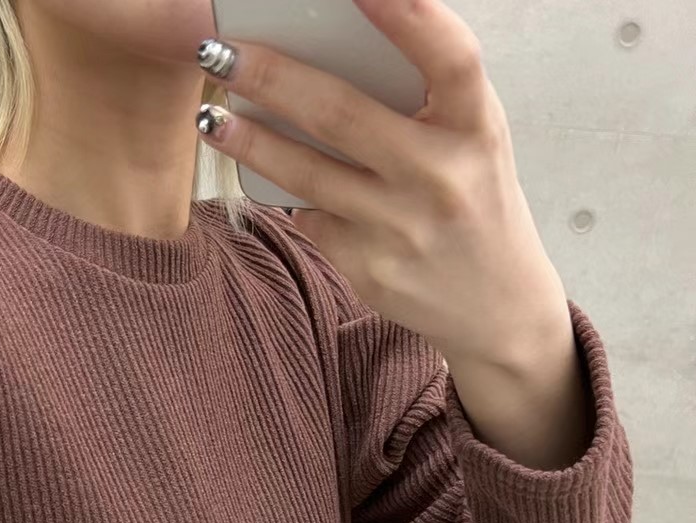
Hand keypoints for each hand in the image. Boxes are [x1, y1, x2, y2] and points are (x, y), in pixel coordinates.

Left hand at [196, 0, 570, 370]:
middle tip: (222, 51)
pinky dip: (287, 194)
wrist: (497, 305)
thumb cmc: (474, 198)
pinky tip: (266, 174)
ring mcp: (401, 228)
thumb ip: (425, 91)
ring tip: (213, 115)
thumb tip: (332, 41)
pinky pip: (312, 218)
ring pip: (306, 174)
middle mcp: (441, 177)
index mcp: (476, 126)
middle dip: (271, 76)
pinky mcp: (370, 270)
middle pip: (341, 114)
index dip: (406, 14)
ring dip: (250, 140)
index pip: (449, 56)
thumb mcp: (472, 135)